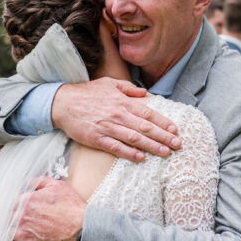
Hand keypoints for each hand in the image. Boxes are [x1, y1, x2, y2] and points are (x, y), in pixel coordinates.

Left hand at [10, 177, 86, 240]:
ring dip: (8, 230)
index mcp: (26, 201)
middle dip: (8, 216)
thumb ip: (39, 182)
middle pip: (5, 216)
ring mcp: (23, 234)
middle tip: (12, 217)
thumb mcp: (57, 186)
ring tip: (12, 229)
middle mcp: (21, 217)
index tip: (14, 205)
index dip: (12, 203)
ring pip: (5, 232)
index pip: (9, 201)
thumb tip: (28, 181)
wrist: (81, 231)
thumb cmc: (71, 209)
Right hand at [51, 77, 180, 160]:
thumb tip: (145, 93)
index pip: (148, 114)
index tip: (175, 129)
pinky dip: (129, 153)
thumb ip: (128, 88)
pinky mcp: (97, 139)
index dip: (163, 122)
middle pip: (145, 128)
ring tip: (165, 153)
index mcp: (122, 102)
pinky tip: (141, 157)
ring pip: (134, 139)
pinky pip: (116, 148)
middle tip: (178, 144)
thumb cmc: (86, 93)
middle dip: (163, 137)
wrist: (62, 103)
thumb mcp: (109, 83)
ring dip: (151, 146)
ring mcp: (107, 128)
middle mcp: (118, 115)